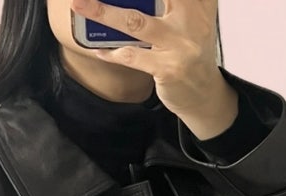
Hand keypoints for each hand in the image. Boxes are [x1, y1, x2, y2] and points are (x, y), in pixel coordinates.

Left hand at [69, 0, 236, 129]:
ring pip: (135, 22)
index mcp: (199, 3)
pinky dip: (112, 53)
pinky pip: (132, 57)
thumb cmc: (190, 52)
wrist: (205, 95)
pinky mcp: (168, 69)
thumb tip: (125, 0)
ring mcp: (180, 45)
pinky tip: (98, 50)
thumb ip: (172, 3)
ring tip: (80, 4)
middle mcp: (192, 19)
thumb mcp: (190, 20)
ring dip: (103, 12)